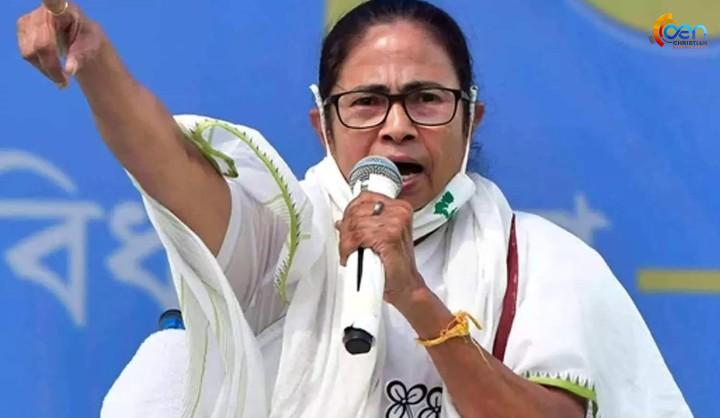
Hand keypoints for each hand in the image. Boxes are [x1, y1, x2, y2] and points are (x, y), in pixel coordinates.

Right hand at [17, 1, 103, 87]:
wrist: (79, 38)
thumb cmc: (88, 40)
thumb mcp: (91, 48)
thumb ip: (80, 57)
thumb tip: (70, 70)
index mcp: (65, 10)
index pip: (54, 2)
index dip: (51, 0)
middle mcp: (44, 11)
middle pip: (41, 44)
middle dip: (52, 67)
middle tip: (64, 83)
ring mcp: (30, 20)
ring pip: (30, 52)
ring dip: (45, 69)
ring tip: (60, 76)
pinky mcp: (23, 30)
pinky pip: (26, 54)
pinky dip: (39, 66)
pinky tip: (51, 67)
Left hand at [335, 191, 426, 306]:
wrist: (406, 285)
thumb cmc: (395, 264)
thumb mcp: (382, 236)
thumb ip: (366, 224)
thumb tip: (343, 221)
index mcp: (400, 207)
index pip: (365, 197)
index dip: (350, 211)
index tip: (345, 225)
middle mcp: (399, 212)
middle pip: (357, 211)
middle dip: (346, 229)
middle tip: (345, 244)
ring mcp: (395, 223)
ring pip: (355, 224)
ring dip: (345, 241)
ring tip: (348, 252)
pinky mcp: (389, 237)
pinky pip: (358, 236)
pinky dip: (348, 248)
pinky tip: (349, 257)